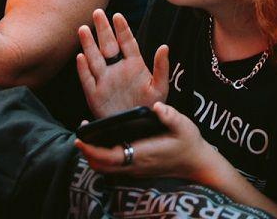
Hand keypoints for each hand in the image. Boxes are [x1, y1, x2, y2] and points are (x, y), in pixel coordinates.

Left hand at [75, 102, 215, 183]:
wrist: (197, 163)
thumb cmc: (189, 143)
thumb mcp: (184, 126)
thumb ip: (171, 115)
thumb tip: (157, 106)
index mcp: (142, 154)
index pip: (109, 157)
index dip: (91, 149)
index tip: (80, 138)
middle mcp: (135, 165)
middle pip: (101, 166)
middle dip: (87, 153)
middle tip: (80, 136)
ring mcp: (135, 170)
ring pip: (105, 169)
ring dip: (93, 157)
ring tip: (89, 138)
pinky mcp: (137, 169)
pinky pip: (113, 167)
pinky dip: (103, 158)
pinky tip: (104, 142)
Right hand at [76, 9, 169, 119]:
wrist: (137, 128)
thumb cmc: (150, 106)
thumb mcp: (160, 87)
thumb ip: (161, 67)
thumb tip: (164, 46)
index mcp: (134, 65)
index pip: (127, 43)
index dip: (122, 29)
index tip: (118, 15)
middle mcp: (117, 69)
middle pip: (108, 46)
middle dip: (103, 30)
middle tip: (97, 13)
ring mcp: (105, 81)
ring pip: (95, 59)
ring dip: (89, 45)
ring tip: (84, 28)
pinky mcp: (95, 95)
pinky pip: (87, 80)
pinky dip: (83, 69)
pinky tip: (80, 57)